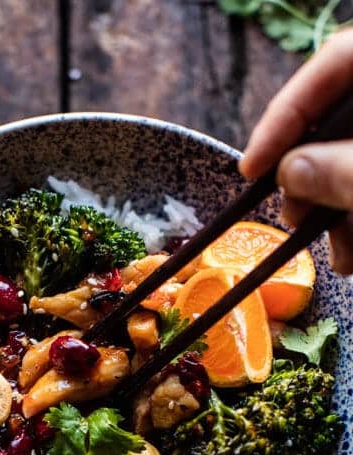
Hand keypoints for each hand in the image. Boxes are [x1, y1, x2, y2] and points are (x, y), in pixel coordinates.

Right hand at [240, 28, 352, 273]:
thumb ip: (343, 171)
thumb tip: (290, 173)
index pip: (338, 61)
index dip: (287, 114)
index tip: (252, 168)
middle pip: (342, 114)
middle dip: (311, 172)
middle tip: (290, 216)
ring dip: (334, 206)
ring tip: (331, 251)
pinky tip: (351, 254)